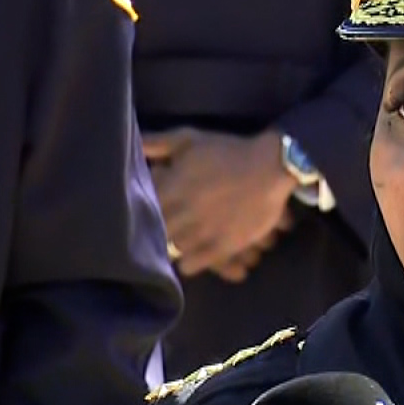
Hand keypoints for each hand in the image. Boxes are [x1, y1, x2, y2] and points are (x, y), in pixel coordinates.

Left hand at [142, 128, 295, 278]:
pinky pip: (190, 265)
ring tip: (178, 240)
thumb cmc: (228, 151)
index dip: (141, 209)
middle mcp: (182, 212)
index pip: (141, 208)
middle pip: (154, 232)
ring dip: (172, 245)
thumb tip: (134, 144)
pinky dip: (187, 262)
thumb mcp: (190, 138)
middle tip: (161, 227)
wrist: (269, 167)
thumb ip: (158, 142)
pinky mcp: (220, 246)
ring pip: (171, 249)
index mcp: (172, 187)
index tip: (145, 207)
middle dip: (155, 229)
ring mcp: (201, 232)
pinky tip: (191, 254)